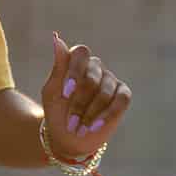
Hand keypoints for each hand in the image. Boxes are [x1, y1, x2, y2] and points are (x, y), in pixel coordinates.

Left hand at [42, 33, 131, 158]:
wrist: (69, 137)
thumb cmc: (57, 111)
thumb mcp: (52, 91)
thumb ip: (58, 67)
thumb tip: (57, 39)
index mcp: (76, 61)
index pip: (80, 53)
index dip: (74, 72)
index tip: (65, 94)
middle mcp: (95, 67)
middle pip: (91, 78)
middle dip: (79, 102)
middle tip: (70, 121)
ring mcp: (111, 80)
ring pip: (105, 92)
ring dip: (91, 113)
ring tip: (79, 129)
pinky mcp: (123, 95)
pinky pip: (121, 100)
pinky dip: (108, 114)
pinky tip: (96, 126)